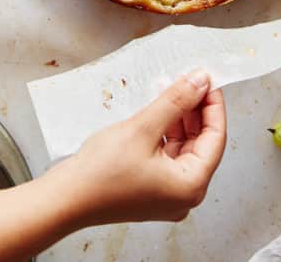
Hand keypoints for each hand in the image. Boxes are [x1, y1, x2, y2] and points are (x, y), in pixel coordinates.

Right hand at [46, 71, 226, 225]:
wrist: (65, 199)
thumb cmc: (100, 175)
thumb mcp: (143, 127)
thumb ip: (176, 101)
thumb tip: (200, 81)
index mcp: (190, 186)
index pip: (216, 138)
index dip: (213, 105)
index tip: (207, 81)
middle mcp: (183, 195)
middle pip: (201, 143)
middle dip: (195, 110)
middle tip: (191, 81)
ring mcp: (166, 194)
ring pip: (183, 147)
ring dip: (179, 118)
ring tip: (172, 90)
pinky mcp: (150, 189)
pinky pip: (167, 155)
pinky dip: (165, 131)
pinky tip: (158, 110)